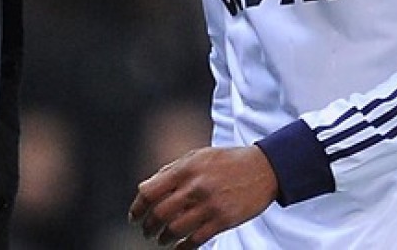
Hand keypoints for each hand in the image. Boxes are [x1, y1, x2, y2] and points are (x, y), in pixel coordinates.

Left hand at [128, 145, 277, 247]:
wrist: (263, 169)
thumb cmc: (226, 161)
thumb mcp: (197, 156)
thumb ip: (172, 170)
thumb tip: (146, 187)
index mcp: (186, 168)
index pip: (149, 191)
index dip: (137, 207)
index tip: (134, 216)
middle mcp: (195, 187)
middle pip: (159, 213)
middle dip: (148, 226)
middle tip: (146, 231)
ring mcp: (210, 205)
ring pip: (175, 229)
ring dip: (163, 238)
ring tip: (161, 240)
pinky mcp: (223, 220)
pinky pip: (196, 240)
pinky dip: (182, 247)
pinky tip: (178, 247)